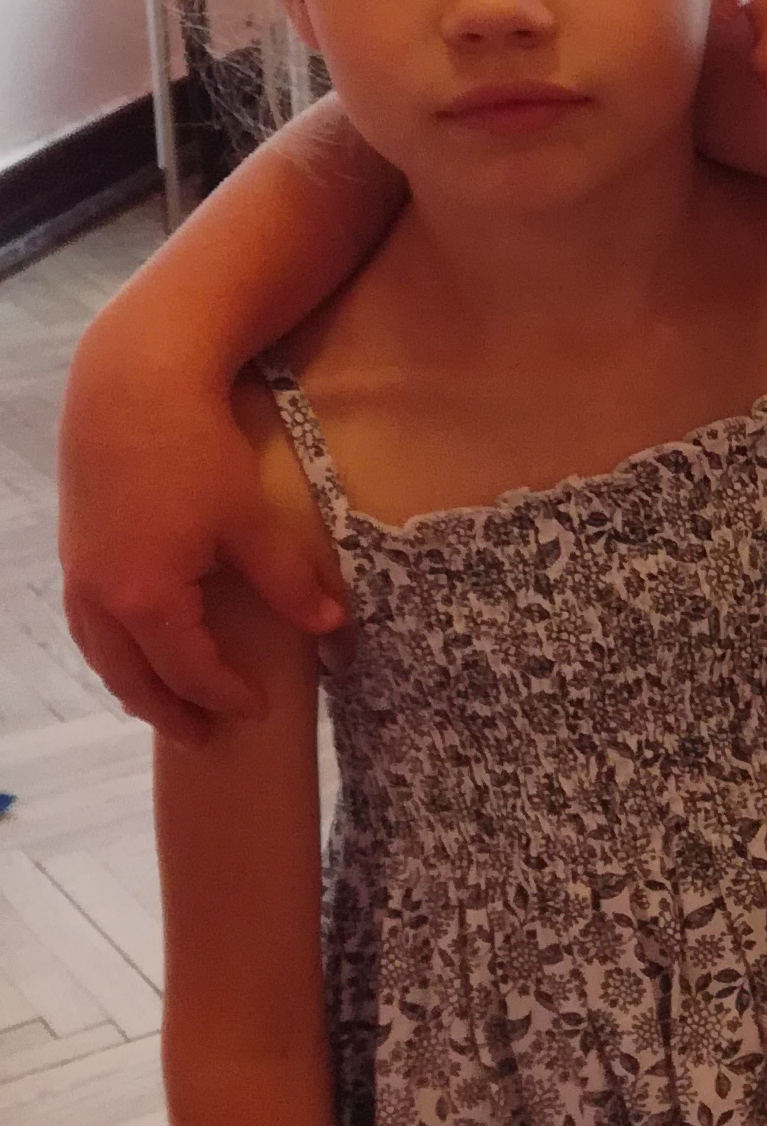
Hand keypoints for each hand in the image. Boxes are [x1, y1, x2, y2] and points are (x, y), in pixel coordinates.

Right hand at [61, 367, 346, 737]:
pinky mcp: (74, 551)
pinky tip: (136, 646)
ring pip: (102, 654)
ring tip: (168, 703)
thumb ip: (288, 582)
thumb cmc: (195, 451)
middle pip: (132, 678)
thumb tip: (333, 628)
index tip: (258, 711)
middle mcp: (99, 598)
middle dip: (168, 711)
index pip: (189, 670)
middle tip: (203, 738)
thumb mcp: (250, 522)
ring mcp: (78, 575)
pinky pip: (89, 624)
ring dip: (134, 684)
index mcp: (145, 599)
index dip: (225, 695)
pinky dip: (114, 650)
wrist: (129, 387)